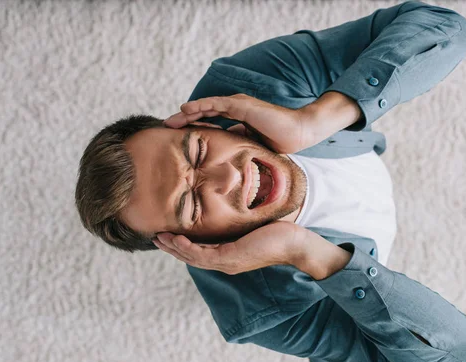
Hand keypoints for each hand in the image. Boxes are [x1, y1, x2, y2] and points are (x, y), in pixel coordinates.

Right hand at [152, 221, 308, 274]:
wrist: (296, 244)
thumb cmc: (278, 233)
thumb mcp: (251, 226)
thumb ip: (236, 223)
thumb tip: (227, 209)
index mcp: (228, 256)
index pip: (198, 253)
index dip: (180, 246)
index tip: (165, 235)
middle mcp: (225, 263)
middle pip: (191, 258)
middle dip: (171, 249)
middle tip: (154, 238)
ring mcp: (228, 262)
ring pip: (193, 258)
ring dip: (174, 249)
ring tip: (159, 238)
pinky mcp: (232, 257)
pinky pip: (203, 254)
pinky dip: (188, 248)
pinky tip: (176, 239)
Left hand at [163, 93, 315, 153]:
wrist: (298, 132)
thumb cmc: (281, 141)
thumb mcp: (253, 145)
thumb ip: (240, 144)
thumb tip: (226, 153)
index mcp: (238, 118)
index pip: (211, 121)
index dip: (195, 127)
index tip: (178, 136)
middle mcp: (235, 108)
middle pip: (204, 113)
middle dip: (185, 120)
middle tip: (166, 127)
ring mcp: (238, 105)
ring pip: (206, 107)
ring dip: (187, 113)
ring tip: (170, 119)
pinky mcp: (242, 105)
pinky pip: (216, 104)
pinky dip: (200, 106)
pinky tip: (186, 109)